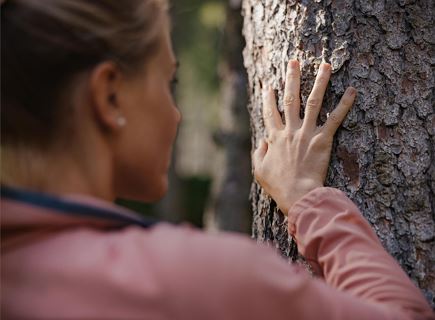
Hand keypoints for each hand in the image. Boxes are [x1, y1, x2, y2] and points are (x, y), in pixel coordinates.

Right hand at [253, 60, 355, 214]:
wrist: (298, 194)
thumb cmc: (278, 185)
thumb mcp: (260, 171)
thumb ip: (258, 153)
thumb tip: (261, 141)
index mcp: (274, 137)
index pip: (270, 112)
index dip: (268, 97)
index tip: (269, 85)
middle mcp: (290, 130)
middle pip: (291, 99)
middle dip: (292, 78)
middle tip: (294, 61)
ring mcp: (307, 133)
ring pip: (313, 102)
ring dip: (319, 82)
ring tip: (325, 65)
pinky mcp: (323, 139)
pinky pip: (335, 118)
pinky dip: (344, 104)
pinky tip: (352, 90)